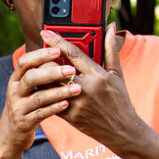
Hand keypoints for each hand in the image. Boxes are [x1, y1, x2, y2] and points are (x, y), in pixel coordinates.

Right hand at [0, 46, 77, 158]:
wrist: (10, 135)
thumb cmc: (25, 106)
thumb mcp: (26, 88)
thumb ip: (39, 73)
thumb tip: (57, 51)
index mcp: (16, 79)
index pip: (25, 62)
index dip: (41, 54)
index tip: (58, 49)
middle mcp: (14, 91)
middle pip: (31, 77)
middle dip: (52, 72)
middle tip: (72, 70)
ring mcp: (18, 108)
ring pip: (38, 97)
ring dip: (58, 92)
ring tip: (76, 88)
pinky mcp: (24, 123)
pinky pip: (40, 114)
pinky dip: (54, 108)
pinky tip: (67, 104)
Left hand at [45, 27, 144, 151]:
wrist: (121, 130)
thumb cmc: (120, 100)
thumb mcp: (117, 74)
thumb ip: (111, 50)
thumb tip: (111, 28)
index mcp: (98, 75)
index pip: (73, 53)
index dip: (57, 41)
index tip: (45, 32)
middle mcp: (85, 88)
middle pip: (56, 69)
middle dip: (45, 59)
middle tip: (39, 54)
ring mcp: (76, 103)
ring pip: (49, 85)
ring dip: (42, 76)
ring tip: (37, 69)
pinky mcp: (69, 116)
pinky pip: (50, 101)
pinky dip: (44, 92)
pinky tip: (41, 86)